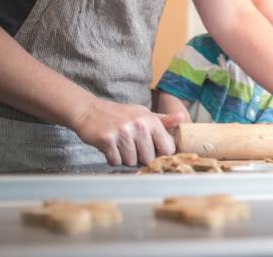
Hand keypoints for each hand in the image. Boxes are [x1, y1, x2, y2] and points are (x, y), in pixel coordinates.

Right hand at [71, 98, 185, 165]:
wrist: (89, 110)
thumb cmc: (120, 114)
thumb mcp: (143, 113)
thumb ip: (164, 119)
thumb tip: (183, 117)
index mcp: (151, 120)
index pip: (167, 148)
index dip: (160, 153)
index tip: (152, 151)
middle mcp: (139, 125)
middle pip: (149, 158)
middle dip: (140, 157)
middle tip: (131, 146)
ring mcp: (122, 132)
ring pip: (132, 162)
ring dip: (125, 158)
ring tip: (120, 145)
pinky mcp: (107, 140)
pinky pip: (116, 162)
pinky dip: (112, 158)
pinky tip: (110, 147)